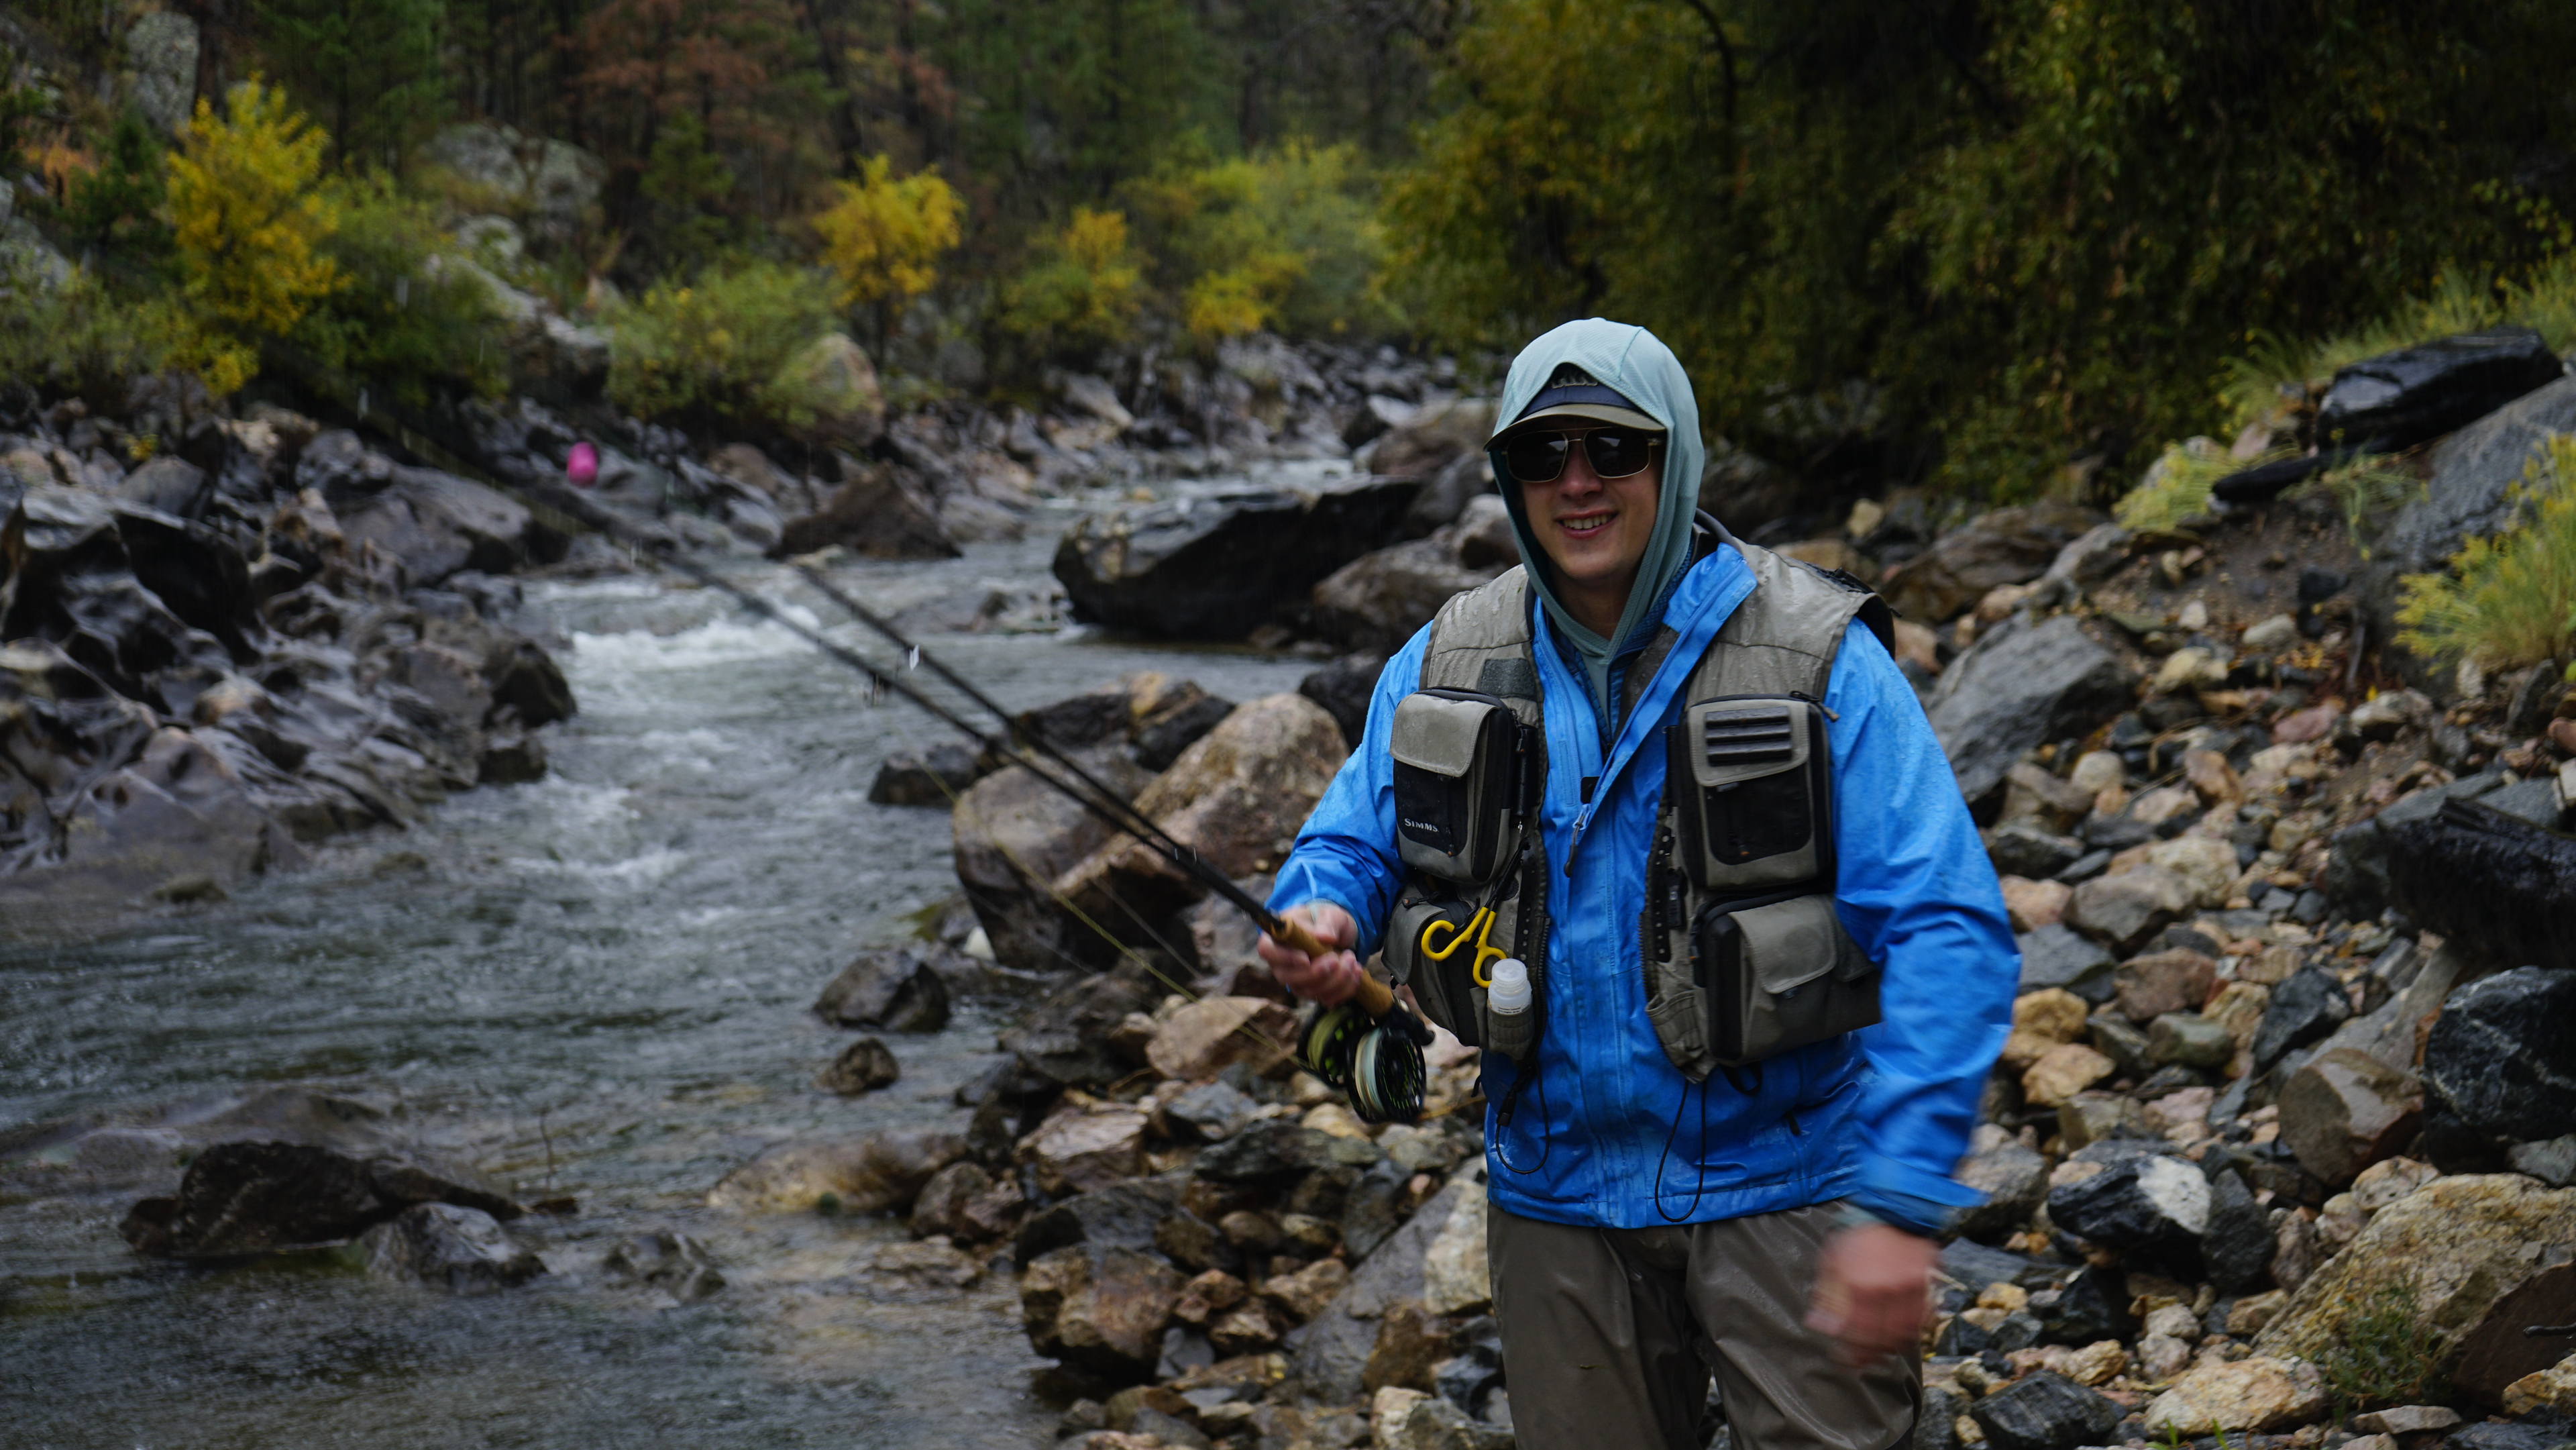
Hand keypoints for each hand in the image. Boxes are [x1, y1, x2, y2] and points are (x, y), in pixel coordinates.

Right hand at [1255, 901, 1363, 1005]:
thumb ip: (1327, 923)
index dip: (1284, 957)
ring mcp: (1297, 980)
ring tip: (1351, 959)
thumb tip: (1324, 937)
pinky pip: (1327, 998)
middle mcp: (1282, 963)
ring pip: (1309, 991)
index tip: (1306, 958)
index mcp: (1278, 938)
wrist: (1338, 934)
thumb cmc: (1326, 920)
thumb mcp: (1330, 914)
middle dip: (1316, 973)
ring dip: (1336, 980)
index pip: (1267, 951)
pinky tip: (1356, 971)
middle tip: (1337, 958)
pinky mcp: (1314, 991)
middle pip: (1288, 977)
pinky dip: (1345, 988)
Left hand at [1805, 1223, 1937, 1367]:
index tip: (1841, 1359)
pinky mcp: (1926, 1285)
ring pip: (1903, 1334)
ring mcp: (1909, 1289)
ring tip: (1878, 1356)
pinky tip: (1900, 1338)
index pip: (1853, 1331)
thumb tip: (1819, 1324)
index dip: (1847, 1350)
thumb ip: (1825, 1294)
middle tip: (1858, 1364)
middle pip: (1878, 1338)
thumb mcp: (1832, 1260)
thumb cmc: (1858, 1234)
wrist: (1892, 1209)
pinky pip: (1922, 1321)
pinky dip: (1912, 1334)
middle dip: (1867, 1357)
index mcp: (1859, 1283)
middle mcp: (1886, 1290)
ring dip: (1889, 1350)